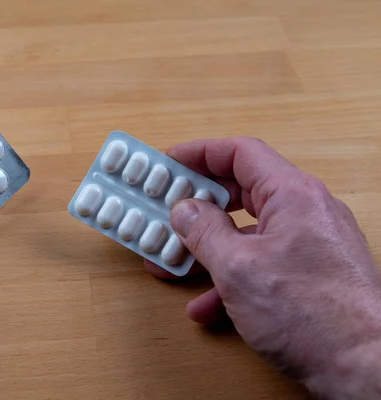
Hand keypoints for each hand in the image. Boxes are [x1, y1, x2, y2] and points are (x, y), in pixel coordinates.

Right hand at [145, 138, 380, 398]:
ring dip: (209, 247)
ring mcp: (310, 243)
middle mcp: (306, 212)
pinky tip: (207, 304)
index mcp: (293, 195)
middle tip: (168, 210)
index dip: (201, 153)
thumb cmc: (311, 315)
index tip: (171, 162)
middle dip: (199, 206)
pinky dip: (231, 277)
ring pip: (248, 232)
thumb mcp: (237, 268)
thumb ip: (204, 232)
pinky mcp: (310, 273)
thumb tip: (185, 211)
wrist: (361, 368)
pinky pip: (262, 262)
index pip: (241, 154)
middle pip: (242, 193)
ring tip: (175, 261)